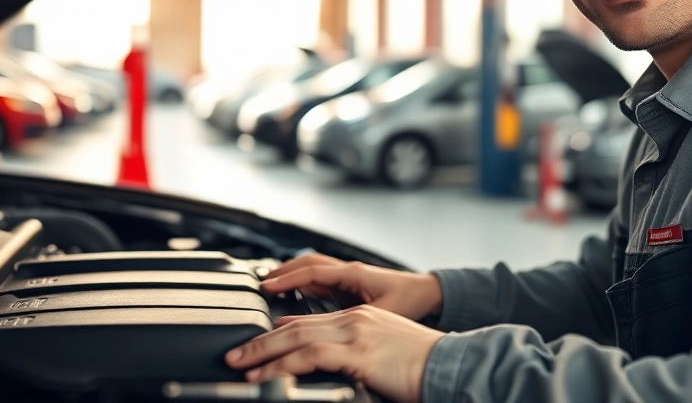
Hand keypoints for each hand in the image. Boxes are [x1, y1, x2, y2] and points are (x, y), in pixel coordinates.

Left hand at [225, 305, 442, 402]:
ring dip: (262, 353)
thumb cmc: (427, 368)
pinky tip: (265, 375)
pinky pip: (309, 356)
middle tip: (236, 354)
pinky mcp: (359, 353)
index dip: (280, 332)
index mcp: (362, 317)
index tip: (258, 344)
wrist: (455, 366)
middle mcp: (356, 319)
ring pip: (295, 337)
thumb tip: (336, 369)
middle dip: (261, 341)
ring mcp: (356, 333)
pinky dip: (281, 365)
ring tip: (239, 366)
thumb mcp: (386, 355)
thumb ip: (358, 357)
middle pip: (296, 325)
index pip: (311, 320)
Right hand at [260, 253, 443, 320]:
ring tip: (271, 283)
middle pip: (306, 264)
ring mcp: (349, 275)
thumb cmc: (411, 300)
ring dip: (291, 273)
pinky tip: (295, 291)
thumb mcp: (380, 314)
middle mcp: (348, 270)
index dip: (286, 279)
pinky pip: (321, 277)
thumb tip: (325, 331)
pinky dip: (303, 281)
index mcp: (352, 273)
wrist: (431, 294)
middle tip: (260, 282)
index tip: (266, 286)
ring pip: (313, 268)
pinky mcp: (352, 284)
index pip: (311, 271)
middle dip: (282, 271)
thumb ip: (351, 321)